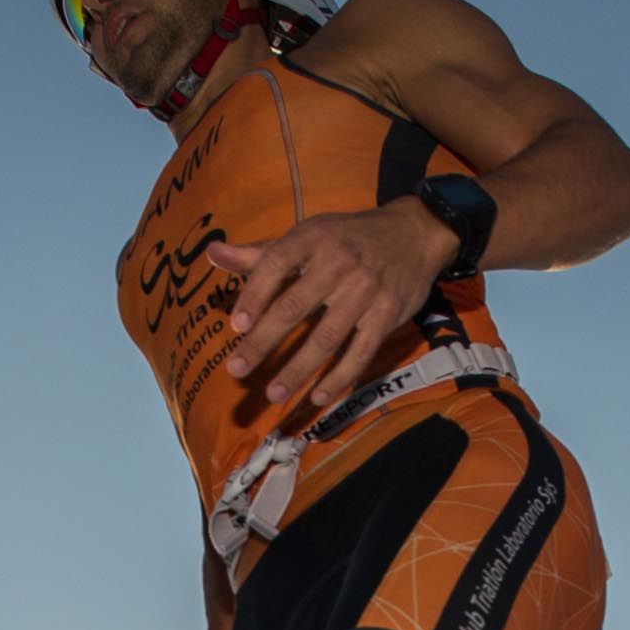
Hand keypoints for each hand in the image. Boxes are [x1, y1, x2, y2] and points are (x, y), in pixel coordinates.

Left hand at [209, 201, 461, 410]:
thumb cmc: (348, 237)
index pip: (276, 264)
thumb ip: (260, 254)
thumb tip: (213, 254)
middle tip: (237, 369)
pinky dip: (339, 377)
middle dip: (263, 342)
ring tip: (273, 394)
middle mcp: (339, 262)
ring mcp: (366, 290)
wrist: (415, 232)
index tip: (237, 325)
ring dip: (298, 370)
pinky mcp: (388, 314)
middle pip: (294, 307)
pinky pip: (361, 352)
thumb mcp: (307, 235)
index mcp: (313, 238)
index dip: (254, 294)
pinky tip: (318, 397)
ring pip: (326, 337)